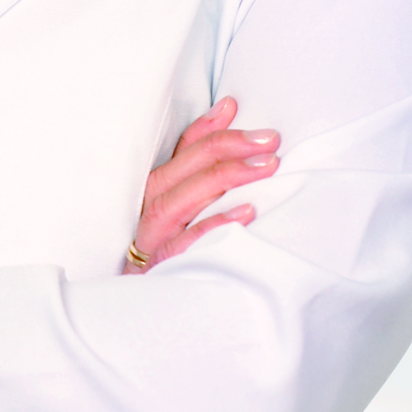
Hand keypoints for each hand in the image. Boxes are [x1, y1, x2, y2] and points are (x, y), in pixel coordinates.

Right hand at [125, 98, 279, 272]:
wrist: (142, 304)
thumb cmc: (169, 242)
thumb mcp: (181, 199)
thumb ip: (200, 159)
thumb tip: (229, 108)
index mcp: (154, 188)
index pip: (179, 150)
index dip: (207, 128)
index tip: (237, 107)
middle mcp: (148, 207)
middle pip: (182, 170)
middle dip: (225, 149)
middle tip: (268, 140)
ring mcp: (152, 237)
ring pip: (181, 201)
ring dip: (224, 179)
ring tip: (265, 166)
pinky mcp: (162, 266)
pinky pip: (187, 243)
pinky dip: (214, 226)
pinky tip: (246, 213)